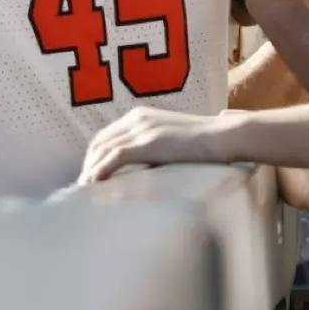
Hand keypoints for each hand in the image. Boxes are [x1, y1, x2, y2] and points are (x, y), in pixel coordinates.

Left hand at [79, 108, 240, 183]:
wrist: (225, 136)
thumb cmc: (205, 142)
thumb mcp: (172, 141)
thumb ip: (155, 148)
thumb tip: (145, 168)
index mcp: (141, 116)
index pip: (106, 136)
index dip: (93, 157)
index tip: (89, 178)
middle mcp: (137, 118)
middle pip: (99, 142)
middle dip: (87, 165)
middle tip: (83, 190)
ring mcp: (143, 128)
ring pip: (103, 150)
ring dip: (90, 171)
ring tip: (84, 193)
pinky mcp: (149, 142)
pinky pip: (116, 156)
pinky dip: (101, 171)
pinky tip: (94, 185)